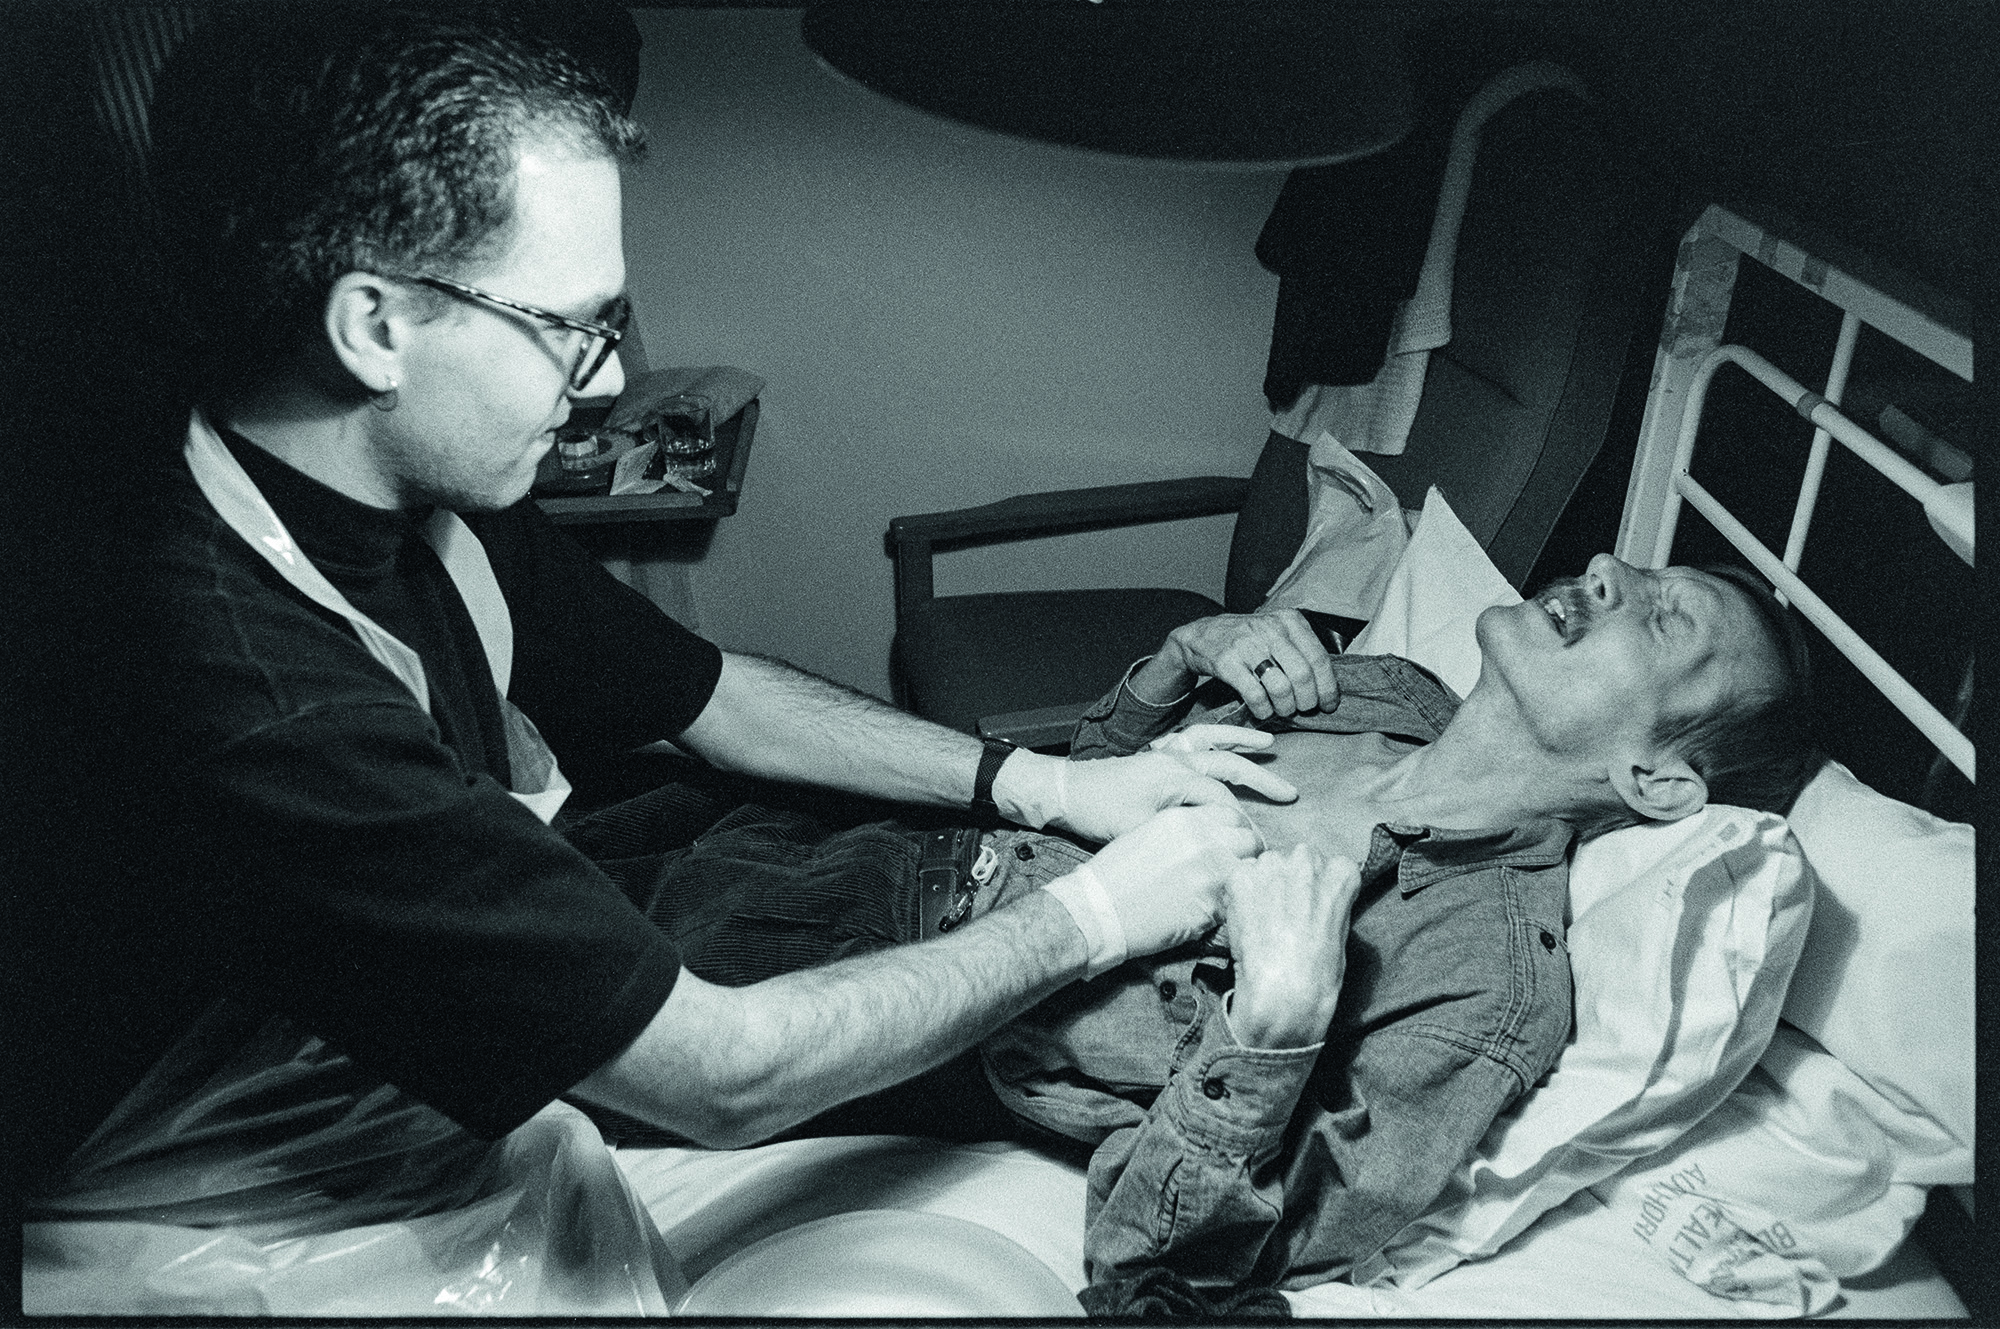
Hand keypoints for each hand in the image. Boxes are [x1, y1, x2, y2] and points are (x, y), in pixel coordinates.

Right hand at [1045, 803, 1262, 974]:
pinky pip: (1235, 905)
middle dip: (1248, 856)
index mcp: (1186, 818)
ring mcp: (1211, 873)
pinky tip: (1211, 914)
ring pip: (1249, 874)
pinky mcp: (1211, 906)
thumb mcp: (1151, 833)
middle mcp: (1204, 840)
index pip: (1234, 816)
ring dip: (1243, 884)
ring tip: (1230, 894)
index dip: (1238, 832)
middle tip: (1240, 871)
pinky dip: (1228, 910)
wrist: (1097, 908)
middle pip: (1251, 842)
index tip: (1236, 846)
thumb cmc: (1115, 873)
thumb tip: (1213, 842)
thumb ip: (1187, 832)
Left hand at [1048, 743, 1297, 842]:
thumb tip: (1216, 849)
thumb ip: (1181, 837)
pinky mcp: (1156, 755)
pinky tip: (1221, 741)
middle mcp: (1176, 759)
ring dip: (1241, 741)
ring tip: (1268, 742)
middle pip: (1228, 765)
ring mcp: (1166, 753)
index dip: (1243, 824)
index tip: (1260, 843)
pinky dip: (1212, 736)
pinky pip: (1192, 739)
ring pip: (1213, 741)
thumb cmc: (1098, 813)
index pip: (1222, 800)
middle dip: (1261, 779)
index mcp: (1175, 777)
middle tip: (1291, 793)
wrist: (1063, 791)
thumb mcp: (1141, 832)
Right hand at [1138, 610, 1337, 720]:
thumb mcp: (1278, 632)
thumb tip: (1328, 687)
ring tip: (1284, 710)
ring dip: (1286, 707)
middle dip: (1308, 700)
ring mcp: (1247, 644)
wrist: (1203, 635)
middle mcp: (1270, 628)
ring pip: (1281, 687)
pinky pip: (1255, 694)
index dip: (1328, 687)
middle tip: (1304, 709)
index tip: (1329, 704)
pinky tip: (1264, 711)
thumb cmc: (1250, 640)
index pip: (1319, 658)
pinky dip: (1264, 709)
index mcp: (1289, 620)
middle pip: (1302, 675)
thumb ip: (1303, 650)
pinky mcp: (1227, 661)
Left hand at [1222, 846, 1362, 1047]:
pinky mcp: (1241, 875)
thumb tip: (1310, 900)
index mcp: (1341, 870)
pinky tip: (1246, 924)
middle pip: (1293, 861)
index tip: (1307, 908)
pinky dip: (1238, 898)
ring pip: (1263, 868)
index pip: (1327, 866)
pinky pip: (1238, 879)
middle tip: (1281, 916)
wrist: (1285, 989)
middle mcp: (1307, 857)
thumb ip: (1327, 902)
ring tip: (1262, 923)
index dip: (1313, 888)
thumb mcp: (1341, 930)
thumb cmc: (1320, 972)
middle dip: (1286, 883)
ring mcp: (1272, 863)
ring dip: (1261, 888)